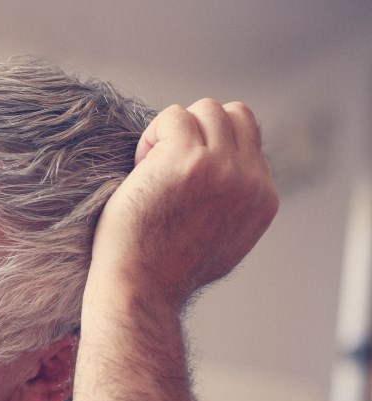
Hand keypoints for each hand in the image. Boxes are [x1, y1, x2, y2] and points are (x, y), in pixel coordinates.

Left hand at [91, 99, 278, 311]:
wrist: (141, 289)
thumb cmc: (165, 270)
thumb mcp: (224, 238)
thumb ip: (236, 203)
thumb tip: (233, 173)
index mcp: (264, 197)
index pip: (249, 138)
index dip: (210, 148)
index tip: (181, 181)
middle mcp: (250, 180)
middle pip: (233, 114)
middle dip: (196, 131)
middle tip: (164, 168)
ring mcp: (222, 167)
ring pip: (206, 109)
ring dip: (173, 131)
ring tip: (151, 169)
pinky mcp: (187, 160)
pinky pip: (173, 116)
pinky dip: (151, 135)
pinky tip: (139, 170)